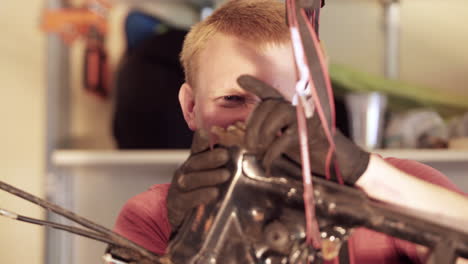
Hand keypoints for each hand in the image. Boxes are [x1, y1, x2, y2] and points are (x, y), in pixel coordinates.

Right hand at [166, 130, 230, 231]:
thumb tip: (245, 156)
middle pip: (195, 162)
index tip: (206, 133)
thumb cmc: (199, 193)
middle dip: (210, 158)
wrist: (179, 216)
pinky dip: (201, 195)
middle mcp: (184, 172)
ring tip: (225, 175)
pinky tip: (213, 194)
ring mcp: (179, 188)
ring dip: (208, 176)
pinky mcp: (177, 204)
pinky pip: (187, 199)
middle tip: (225, 156)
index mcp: (194, 163)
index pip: (196, 149)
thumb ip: (222, 166)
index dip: (200, 140)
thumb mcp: (210, 177)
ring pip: (190, 179)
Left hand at [237, 75, 369, 184]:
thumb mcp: (288, 136)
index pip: (271, 93)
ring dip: (261, 136)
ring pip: (275, 116)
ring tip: (257, 151)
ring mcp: (305, 117)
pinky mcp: (309, 132)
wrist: (339, 160)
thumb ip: (273, 130)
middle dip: (253, 126)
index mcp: (293, 107)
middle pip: (268, 105)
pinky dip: (271, 153)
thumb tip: (249, 135)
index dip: (256, 85)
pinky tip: (267, 162)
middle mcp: (299, 107)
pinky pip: (283, 139)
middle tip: (248, 145)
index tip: (240, 79)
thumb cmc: (312, 149)